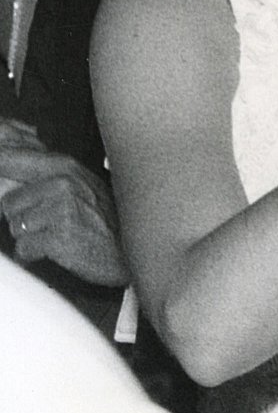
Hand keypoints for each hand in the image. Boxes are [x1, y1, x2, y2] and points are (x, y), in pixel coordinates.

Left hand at [0, 122, 126, 286]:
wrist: (131, 251)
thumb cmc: (104, 220)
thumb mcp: (79, 185)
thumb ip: (43, 173)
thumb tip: (5, 171)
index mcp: (63, 165)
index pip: (8, 157)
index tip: (17, 196)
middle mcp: (62, 182)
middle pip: (8, 201)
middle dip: (21, 217)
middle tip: (46, 223)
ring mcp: (61, 208)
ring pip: (14, 226)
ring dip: (29, 236)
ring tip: (55, 235)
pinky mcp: (59, 236)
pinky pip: (23, 248)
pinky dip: (34, 254)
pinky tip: (55, 250)